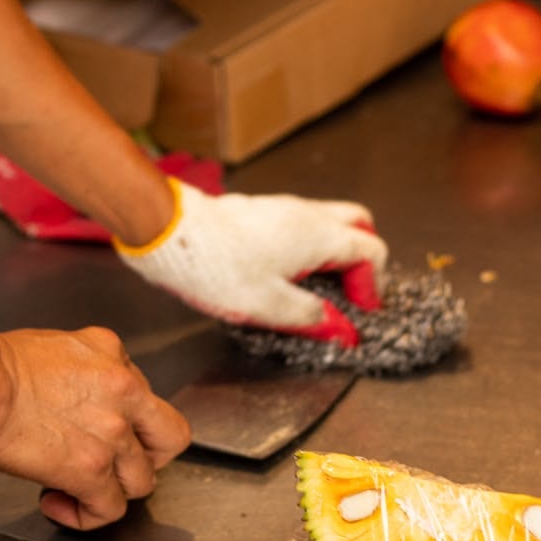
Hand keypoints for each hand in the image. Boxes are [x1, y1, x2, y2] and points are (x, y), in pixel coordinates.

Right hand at [0, 326, 190, 529]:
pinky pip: (110, 508)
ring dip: (114, 489)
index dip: (125, 418)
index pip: (143, 394)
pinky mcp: (91, 469)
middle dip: (148, 457)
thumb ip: (84, 374)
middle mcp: (125, 392)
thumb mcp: (60, 348)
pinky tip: (59, 505)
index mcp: (114, 354)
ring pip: (143, 480)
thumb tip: (74, 402)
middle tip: (117, 463)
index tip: (104, 428)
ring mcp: (113, 433)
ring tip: (83, 489)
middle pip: (170, 437)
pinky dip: (87, 516)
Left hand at [115, 179, 388, 346]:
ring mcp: (283, 208)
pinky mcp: (261, 212)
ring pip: (330, 221)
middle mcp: (307, 215)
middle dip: (362, 261)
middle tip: (350, 294)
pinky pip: (302, 224)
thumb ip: (311, 317)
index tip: (358, 314)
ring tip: (318, 289)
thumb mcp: (269, 306)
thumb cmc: (215, 266)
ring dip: (334, 253)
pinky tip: (286, 274)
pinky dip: (309, 247)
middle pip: (359, 226)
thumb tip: (342, 331)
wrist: (167, 230)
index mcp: (319, 236)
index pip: (371, 253)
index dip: (372, 287)